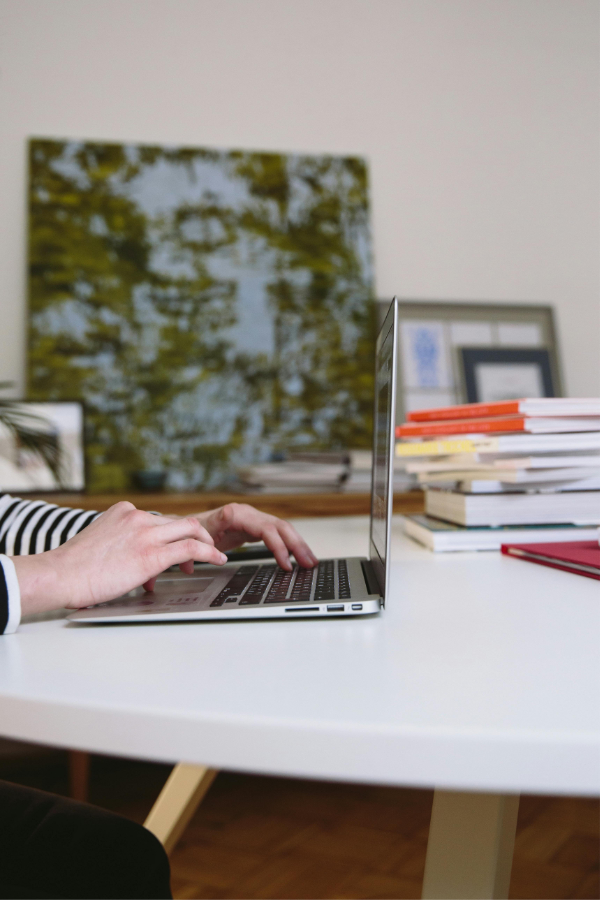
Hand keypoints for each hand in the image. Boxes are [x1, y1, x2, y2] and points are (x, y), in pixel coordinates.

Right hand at [11, 501, 227, 614]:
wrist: (59, 575)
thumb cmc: (71, 567)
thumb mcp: (98, 541)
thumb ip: (119, 542)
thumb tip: (130, 559)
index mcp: (123, 512)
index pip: (159, 519)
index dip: (172, 535)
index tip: (175, 549)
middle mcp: (137, 517)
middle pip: (178, 522)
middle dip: (194, 537)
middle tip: (200, 553)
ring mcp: (146, 533)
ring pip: (191, 529)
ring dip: (206, 544)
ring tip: (215, 556)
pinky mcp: (152, 554)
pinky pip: (191, 548)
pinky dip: (209, 553)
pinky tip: (217, 560)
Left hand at [195, 503, 317, 570]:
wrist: (190, 528)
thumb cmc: (194, 531)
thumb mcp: (200, 530)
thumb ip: (214, 524)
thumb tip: (226, 513)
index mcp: (239, 514)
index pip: (267, 530)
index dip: (279, 546)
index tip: (287, 564)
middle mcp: (250, 514)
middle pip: (281, 527)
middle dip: (297, 546)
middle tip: (309, 564)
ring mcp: (255, 519)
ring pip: (283, 530)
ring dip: (299, 545)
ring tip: (311, 562)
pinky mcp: (256, 527)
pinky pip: (278, 534)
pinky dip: (290, 545)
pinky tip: (298, 556)